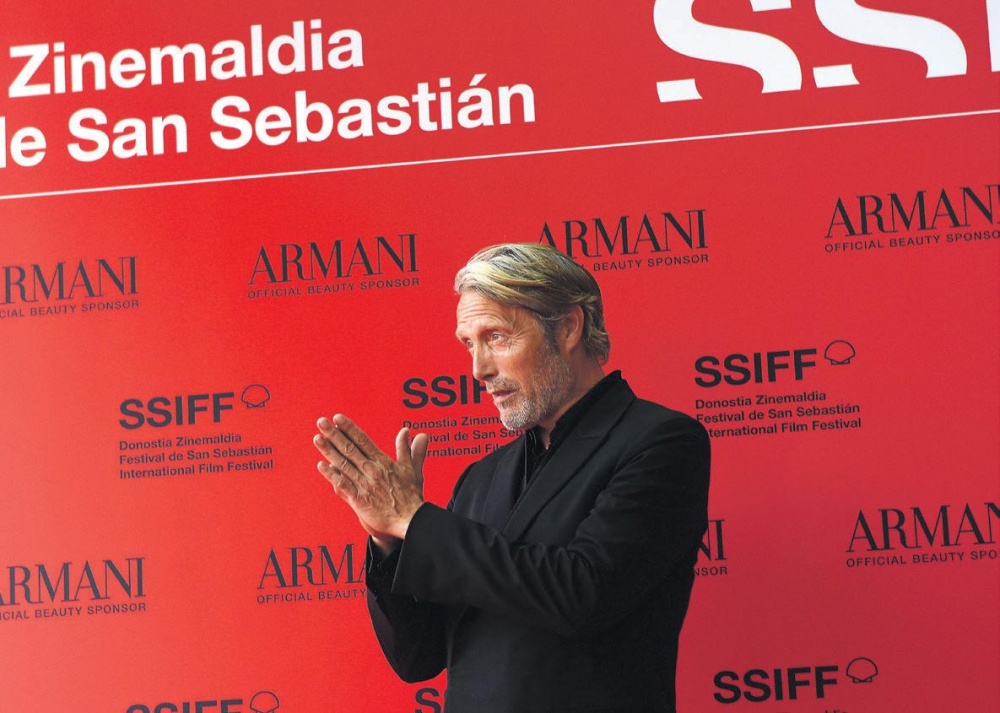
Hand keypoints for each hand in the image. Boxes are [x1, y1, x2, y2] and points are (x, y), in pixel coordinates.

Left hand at [313, 414, 428, 542]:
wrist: (410, 521)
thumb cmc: (411, 497)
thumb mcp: (412, 469)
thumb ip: (408, 449)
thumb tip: (408, 431)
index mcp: (384, 462)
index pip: (363, 441)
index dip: (349, 428)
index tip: (337, 418)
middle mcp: (372, 471)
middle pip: (349, 449)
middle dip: (334, 434)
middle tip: (321, 422)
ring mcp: (364, 485)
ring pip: (343, 464)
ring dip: (329, 451)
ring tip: (317, 439)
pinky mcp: (359, 500)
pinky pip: (343, 485)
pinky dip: (332, 475)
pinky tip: (322, 466)